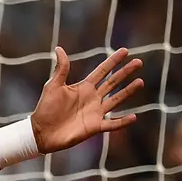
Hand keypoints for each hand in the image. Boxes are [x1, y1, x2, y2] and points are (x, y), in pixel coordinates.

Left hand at [29, 47, 144, 153]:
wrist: (41, 132)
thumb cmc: (45, 108)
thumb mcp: (53, 86)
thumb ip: (61, 68)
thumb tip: (59, 48)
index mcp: (84, 87)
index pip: (102, 71)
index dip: (113, 61)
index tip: (125, 51)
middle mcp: (92, 98)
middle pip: (113, 83)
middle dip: (125, 72)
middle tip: (139, 62)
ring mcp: (95, 112)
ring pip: (116, 100)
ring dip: (128, 91)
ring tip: (140, 82)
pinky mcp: (95, 127)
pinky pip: (112, 124)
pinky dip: (122, 122)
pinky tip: (134, 116)